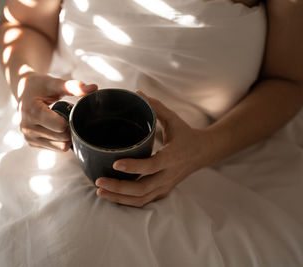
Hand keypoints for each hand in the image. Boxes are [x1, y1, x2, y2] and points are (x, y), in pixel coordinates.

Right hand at [18, 73, 96, 150]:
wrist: (24, 91)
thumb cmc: (40, 86)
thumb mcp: (55, 83)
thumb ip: (74, 87)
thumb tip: (93, 88)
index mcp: (32, 111)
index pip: (60, 126)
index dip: (70, 119)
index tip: (68, 110)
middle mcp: (27, 127)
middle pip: (62, 138)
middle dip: (69, 128)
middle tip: (66, 116)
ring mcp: (29, 137)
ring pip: (61, 147)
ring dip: (66, 136)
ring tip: (61, 121)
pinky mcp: (32, 143)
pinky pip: (55, 149)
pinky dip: (60, 140)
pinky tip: (55, 128)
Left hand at [95, 91, 209, 206]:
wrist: (203, 152)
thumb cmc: (186, 134)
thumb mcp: (174, 119)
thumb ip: (156, 107)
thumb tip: (137, 93)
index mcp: (173, 156)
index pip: (152, 165)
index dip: (134, 167)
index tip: (115, 163)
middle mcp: (169, 175)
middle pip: (143, 189)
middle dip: (119, 188)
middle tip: (99, 182)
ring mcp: (166, 185)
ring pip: (141, 199)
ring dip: (120, 198)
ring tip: (100, 191)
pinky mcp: (163, 191)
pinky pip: (144, 201)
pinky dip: (127, 201)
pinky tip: (112, 196)